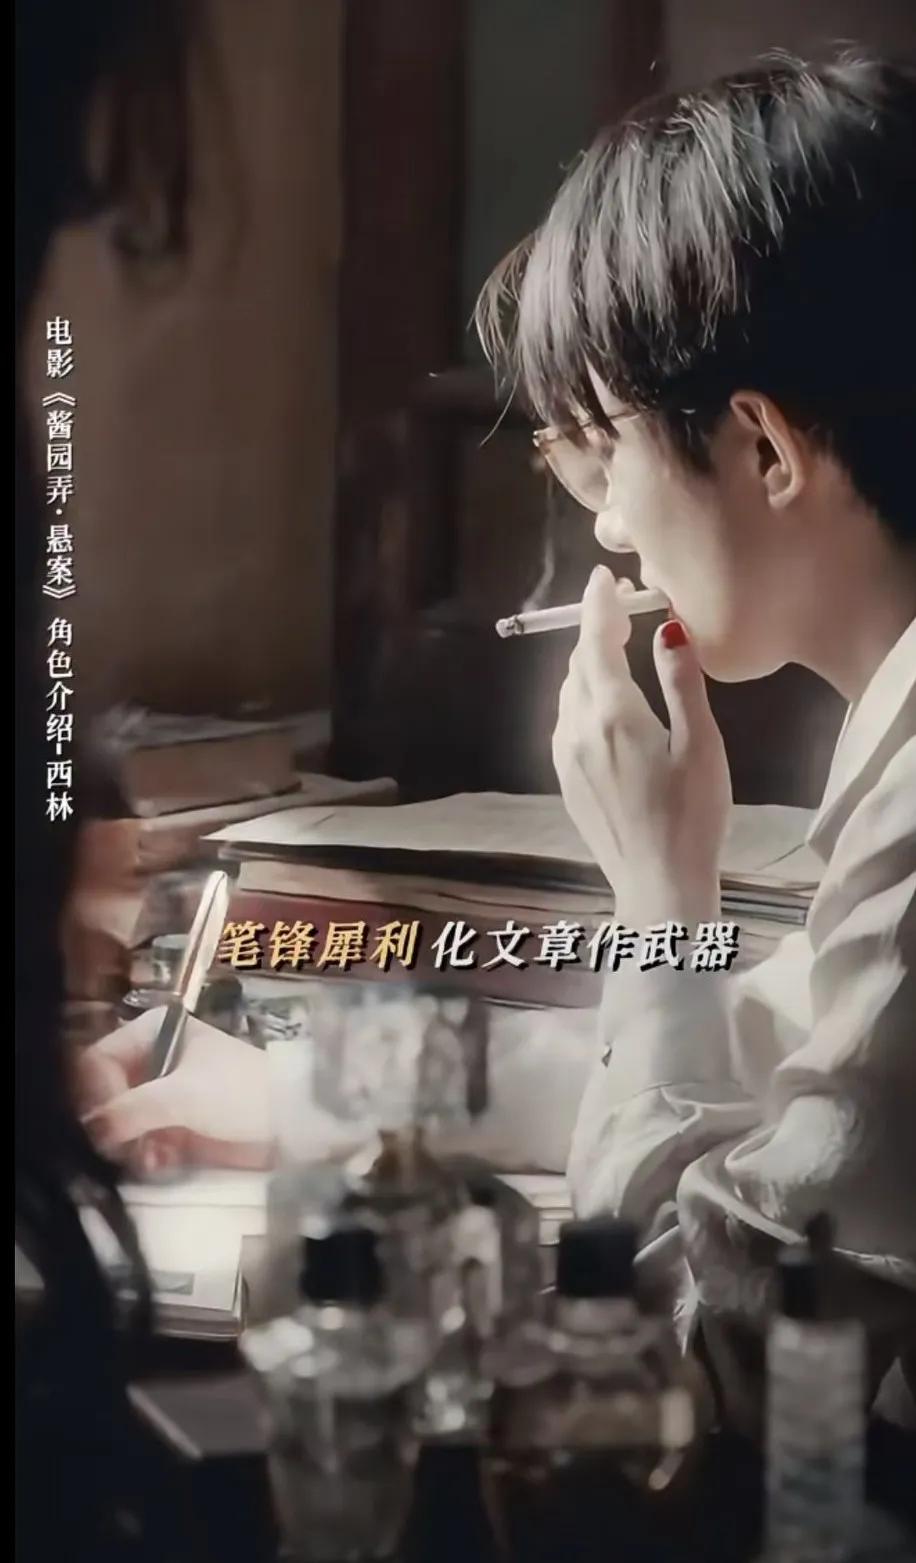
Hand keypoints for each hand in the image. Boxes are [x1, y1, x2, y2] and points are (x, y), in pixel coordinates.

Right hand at [77, 1008, 272, 1174]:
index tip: (106, 1125)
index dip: (97, 1093)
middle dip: (111, 1123)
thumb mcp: (181, 1095)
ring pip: (121, 1119)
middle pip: (105, 1091)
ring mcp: (164, 1091)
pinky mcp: (176, 1121)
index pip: (99, 1059)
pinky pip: (141, 1138)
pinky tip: (161, 1163)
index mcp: (154, 1030)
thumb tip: (86, 1130)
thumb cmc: (238, 1092)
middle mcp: (154, 1056)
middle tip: (121, 1148)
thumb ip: (130, 1110)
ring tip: (146, 1158)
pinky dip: (146, 1153)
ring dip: (127, 1143)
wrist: (291, 1120)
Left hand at [553, 565, 730, 927]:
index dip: (599, 605)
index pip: (596, 642)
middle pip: (579, 664)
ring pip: (569, 693)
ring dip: (588, 665)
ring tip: (614, 650)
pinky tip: (604, 703)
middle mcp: (578, 729)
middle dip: (595, 631)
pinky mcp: (567, 780)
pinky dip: (583, 697)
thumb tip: (666, 629)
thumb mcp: (700, 744)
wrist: (657, 885)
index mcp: (613, 714)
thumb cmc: (691, 817)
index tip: (603, 577)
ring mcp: (566, 757)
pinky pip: (567, 721)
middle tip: (620, 609)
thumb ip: (681, 683)